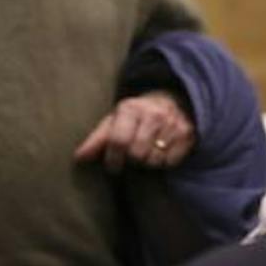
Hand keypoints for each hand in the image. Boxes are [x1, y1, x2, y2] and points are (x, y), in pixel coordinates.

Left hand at [74, 91, 194, 172]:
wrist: (172, 100)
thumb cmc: (136, 116)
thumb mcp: (114, 121)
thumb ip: (97, 139)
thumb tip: (78, 158)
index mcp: (130, 109)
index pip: (119, 141)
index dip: (113, 159)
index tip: (113, 165)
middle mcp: (153, 114)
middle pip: (137, 154)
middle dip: (132, 160)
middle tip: (132, 156)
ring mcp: (172, 124)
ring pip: (154, 160)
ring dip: (148, 162)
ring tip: (147, 151)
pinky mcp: (187, 134)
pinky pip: (170, 162)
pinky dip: (164, 162)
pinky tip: (162, 150)